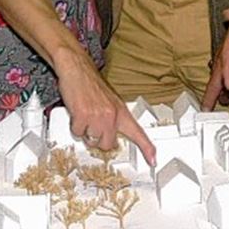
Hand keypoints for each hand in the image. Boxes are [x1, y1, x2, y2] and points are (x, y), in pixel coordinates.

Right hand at [55, 49, 155, 166]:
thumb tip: (110, 137)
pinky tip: (77, 112)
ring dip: (85, 131)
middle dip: (98, 139)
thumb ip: (112, 118)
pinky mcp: (84, 115)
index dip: (146, 148)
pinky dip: (74, 126)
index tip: (153, 160)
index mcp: (121, 111)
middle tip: (92, 124)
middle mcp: (112, 115)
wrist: (77, 67)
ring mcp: (98, 116)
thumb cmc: (90, 84)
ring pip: (91, 140)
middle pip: (107, 145)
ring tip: (84, 114)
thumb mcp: (109, 101)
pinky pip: (77, 132)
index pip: (137, 132)